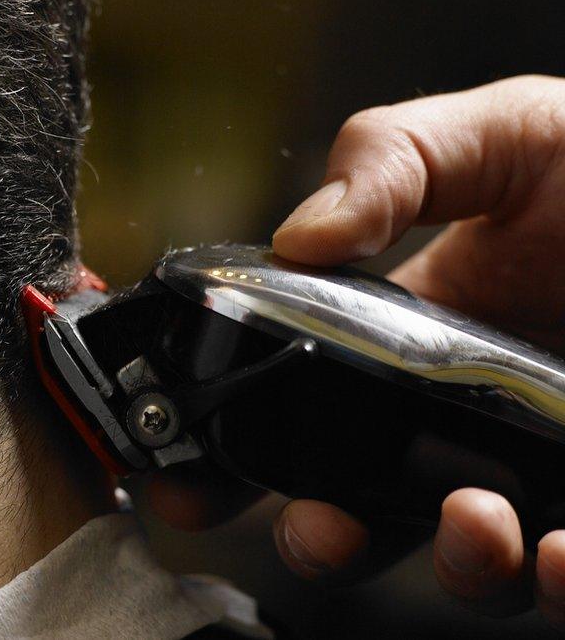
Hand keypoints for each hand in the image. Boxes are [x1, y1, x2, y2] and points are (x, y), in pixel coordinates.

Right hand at [268, 75, 564, 625]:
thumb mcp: (490, 135)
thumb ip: (387, 165)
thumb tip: (296, 240)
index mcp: (407, 338)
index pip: (302, 413)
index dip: (236, 459)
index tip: (192, 482)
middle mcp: (459, 414)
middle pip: (365, 512)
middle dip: (319, 539)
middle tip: (319, 526)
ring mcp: (539, 464)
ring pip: (467, 563)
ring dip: (451, 565)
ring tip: (474, 520)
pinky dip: (555, 585)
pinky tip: (564, 551)